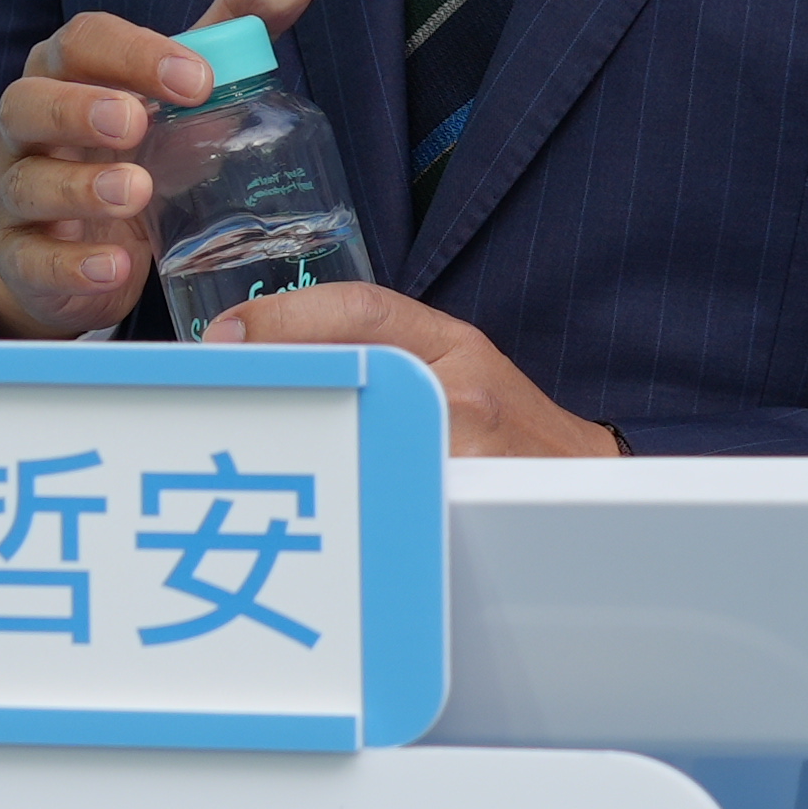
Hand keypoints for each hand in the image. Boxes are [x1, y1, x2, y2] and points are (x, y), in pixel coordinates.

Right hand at [0, 0, 322, 339]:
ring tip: (137, 191)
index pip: (86, 41)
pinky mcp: (23, 257)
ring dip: (80, 186)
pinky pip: (33, 259)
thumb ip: (238, 26)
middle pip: (32, 100)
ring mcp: (19, 193)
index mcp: (69, 70)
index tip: (199, 78)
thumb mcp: (184, 86)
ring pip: (26, 181)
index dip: (136, 53)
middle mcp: (31, 125)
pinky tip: (118, 265)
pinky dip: (74, 263)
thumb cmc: (139, 144)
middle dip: (81, 109)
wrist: (89, 244)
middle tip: (137, 123)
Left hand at [192, 281, 622, 457]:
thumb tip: (276, 352)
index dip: (286, 314)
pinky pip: (396, 488)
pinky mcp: (471, 497)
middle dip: (280, 374)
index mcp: (452, 342)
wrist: (587, 478)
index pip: (361, 309)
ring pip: (368, 431)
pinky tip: (310, 499)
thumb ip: (386, 351)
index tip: (225, 333)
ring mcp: (468, 443)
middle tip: (219, 389)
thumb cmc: (509, 425)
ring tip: (251, 444)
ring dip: (305, 437)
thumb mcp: (456, 365)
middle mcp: (462, 384)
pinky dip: (351, 491)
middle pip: (352, 368)